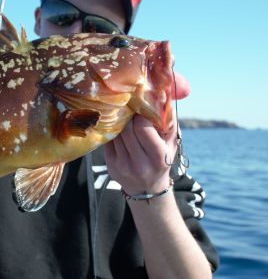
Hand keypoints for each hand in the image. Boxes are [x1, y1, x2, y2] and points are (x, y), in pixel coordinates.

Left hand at [104, 71, 188, 193]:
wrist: (147, 189)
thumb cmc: (162, 159)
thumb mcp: (171, 142)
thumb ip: (169, 120)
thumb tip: (164, 93)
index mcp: (158, 157)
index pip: (142, 128)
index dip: (141, 114)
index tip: (142, 108)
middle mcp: (140, 164)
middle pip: (127, 129)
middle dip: (129, 116)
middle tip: (130, 109)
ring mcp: (122, 166)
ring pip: (116, 133)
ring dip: (119, 122)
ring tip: (124, 117)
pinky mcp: (110, 165)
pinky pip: (109, 140)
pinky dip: (113, 132)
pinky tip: (118, 128)